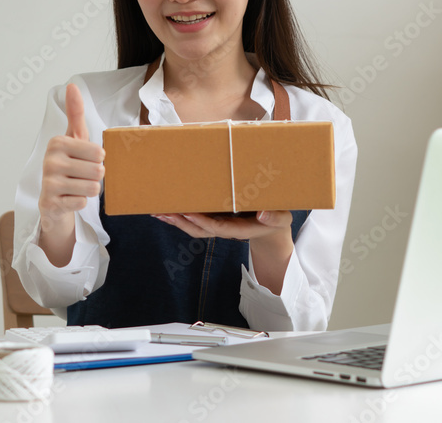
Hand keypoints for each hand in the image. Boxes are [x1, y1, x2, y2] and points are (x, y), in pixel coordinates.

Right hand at [37, 84, 104, 260]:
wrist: (53, 199)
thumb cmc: (68, 165)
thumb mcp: (74, 138)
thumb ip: (75, 113)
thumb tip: (72, 85)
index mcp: (58, 143)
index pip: (99, 152)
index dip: (97, 159)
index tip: (84, 160)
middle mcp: (50, 161)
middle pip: (98, 171)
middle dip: (95, 176)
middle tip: (81, 175)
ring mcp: (48, 183)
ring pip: (92, 188)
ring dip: (89, 190)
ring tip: (76, 187)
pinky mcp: (50, 203)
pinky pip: (82, 203)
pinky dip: (80, 202)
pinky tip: (69, 198)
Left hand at [152, 211, 292, 241]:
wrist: (272, 230)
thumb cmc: (277, 220)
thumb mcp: (283, 218)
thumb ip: (276, 217)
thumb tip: (263, 213)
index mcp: (241, 229)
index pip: (218, 227)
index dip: (202, 221)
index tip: (187, 212)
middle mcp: (226, 230)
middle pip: (199, 230)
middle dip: (181, 221)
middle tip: (163, 211)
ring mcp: (219, 226)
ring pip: (194, 228)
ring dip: (175, 221)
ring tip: (158, 212)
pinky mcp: (215, 221)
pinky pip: (195, 221)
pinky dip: (180, 217)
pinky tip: (167, 211)